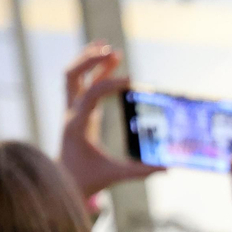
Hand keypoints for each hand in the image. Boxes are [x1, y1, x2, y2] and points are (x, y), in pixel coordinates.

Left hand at [57, 42, 162, 199]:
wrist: (64, 182)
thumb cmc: (88, 179)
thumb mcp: (115, 176)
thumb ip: (141, 171)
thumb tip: (167, 169)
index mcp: (77, 126)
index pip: (91, 94)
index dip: (111, 83)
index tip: (132, 81)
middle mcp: (71, 113)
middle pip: (72, 75)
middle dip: (90, 60)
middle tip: (112, 51)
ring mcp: (72, 110)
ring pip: (74, 76)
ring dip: (89, 60)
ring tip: (110, 48)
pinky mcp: (78, 111)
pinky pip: (83, 85)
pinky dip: (93, 70)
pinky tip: (108, 59)